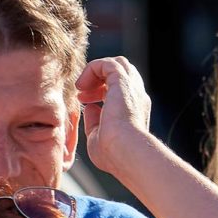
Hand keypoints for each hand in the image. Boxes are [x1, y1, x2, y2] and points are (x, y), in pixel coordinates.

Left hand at [76, 56, 151, 175]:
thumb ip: (94, 121)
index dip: (100, 91)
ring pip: (116, 64)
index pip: (120, 90)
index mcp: (134, 110)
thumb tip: (89, 108)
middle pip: (120, 73)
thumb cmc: (114, 154)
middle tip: (83, 94)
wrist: (126, 151)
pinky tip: (81, 85)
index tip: (85, 102)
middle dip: (99, 80)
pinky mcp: (122, 80)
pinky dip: (92, 69)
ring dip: (96, 72)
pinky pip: (106, 64)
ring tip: (81, 87)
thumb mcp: (99, 137)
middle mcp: (136, 96)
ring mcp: (131, 87)